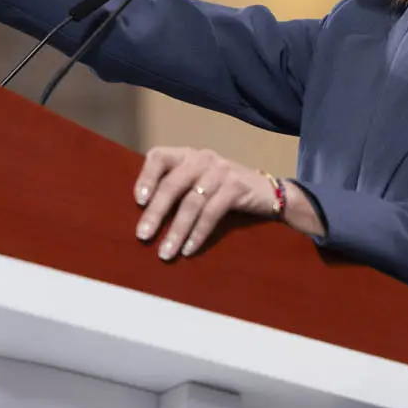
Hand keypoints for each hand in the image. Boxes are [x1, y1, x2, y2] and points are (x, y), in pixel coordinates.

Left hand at [133, 146, 278, 260]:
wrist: (269, 193)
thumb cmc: (224, 190)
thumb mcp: (198, 182)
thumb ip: (175, 188)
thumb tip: (143, 216)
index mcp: (187, 155)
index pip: (159, 156)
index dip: (146, 177)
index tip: (138, 201)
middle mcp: (202, 158)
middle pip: (172, 184)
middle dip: (155, 213)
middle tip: (142, 236)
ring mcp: (221, 171)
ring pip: (191, 203)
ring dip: (176, 231)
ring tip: (165, 253)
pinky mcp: (237, 186)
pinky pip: (212, 213)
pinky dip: (198, 233)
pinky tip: (189, 250)